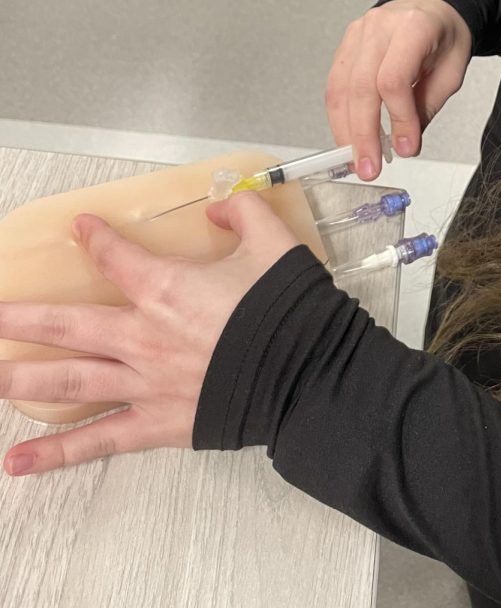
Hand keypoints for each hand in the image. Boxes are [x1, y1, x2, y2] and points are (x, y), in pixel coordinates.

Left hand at [0, 193, 297, 475]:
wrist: (306, 372)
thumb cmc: (287, 310)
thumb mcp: (272, 242)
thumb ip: (241, 213)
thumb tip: (219, 206)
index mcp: (166, 288)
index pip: (115, 257)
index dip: (94, 239)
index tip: (80, 229)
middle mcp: (141, 335)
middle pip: (65, 323)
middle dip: (18, 318)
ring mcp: (142, 383)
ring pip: (67, 380)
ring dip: (18, 377)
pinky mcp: (154, 424)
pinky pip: (98, 441)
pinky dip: (56, 454)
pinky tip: (17, 462)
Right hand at [326, 0, 471, 178]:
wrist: (433, 6)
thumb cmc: (445, 36)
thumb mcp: (452, 72)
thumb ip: (427, 106)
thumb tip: (404, 142)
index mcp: (413, 27)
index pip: (394, 79)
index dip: (397, 118)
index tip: (406, 148)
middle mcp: (379, 26)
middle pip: (361, 86)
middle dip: (363, 134)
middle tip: (370, 167)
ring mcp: (357, 33)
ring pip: (340, 88)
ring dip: (345, 130)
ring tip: (357, 160)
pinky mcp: (345, 44)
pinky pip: (335, 85)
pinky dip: (340, 116)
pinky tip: (348, 138)